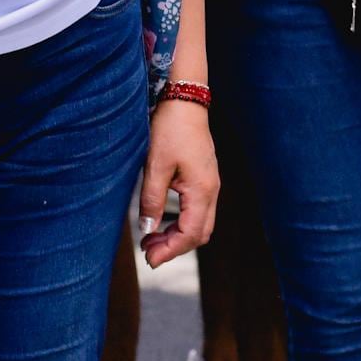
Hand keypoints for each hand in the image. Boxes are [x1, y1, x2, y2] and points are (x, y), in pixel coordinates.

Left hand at [140, 97, 220, 268]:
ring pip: (201, 224)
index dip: (170, 251)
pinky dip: (182, 223)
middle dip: (175, 248)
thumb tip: (148, 230)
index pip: (190, 234)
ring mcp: (211, 184)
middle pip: (200, 234)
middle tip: (147, 252)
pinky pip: (199, 211)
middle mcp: (212, 190)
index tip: (149, 259)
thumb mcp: (155, 166)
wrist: (185, 101)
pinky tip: (163, 222)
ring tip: (151, 239)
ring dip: (178, 236)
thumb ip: (152, 201)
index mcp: (202, 189)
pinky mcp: (205, 178)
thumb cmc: (170, 129)